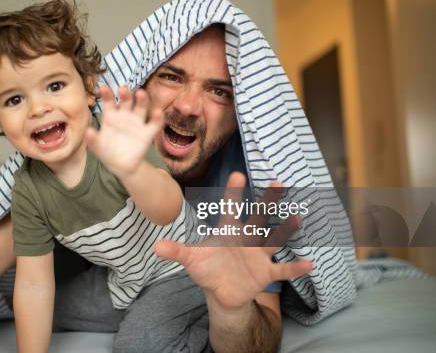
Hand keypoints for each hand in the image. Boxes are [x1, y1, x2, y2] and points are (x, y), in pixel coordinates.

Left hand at [85, 85, 163, 178]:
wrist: (121, 166)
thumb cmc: (107, 152)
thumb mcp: (97, 147)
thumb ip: (92, 140)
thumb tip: (87, 132)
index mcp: (111, 116)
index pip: (109, 102)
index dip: (107, 95)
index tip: (103, 88)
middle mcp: (125, 116)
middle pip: (127, 101)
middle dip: (125, 94)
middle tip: (123, 89)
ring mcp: (137, 123)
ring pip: (141, 107)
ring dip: (142, 100)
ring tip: (140, 93)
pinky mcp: (148, 133)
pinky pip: (154, 123)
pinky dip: (158, 117)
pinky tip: (157, 112)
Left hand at [155, 172, 312, 311]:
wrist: (222, 292)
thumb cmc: (208, 268)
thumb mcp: (191, 259)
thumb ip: (177, 251)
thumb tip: (156, 246)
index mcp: (228, 231)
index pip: (229, 208)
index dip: (232, 193)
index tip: (237, 174)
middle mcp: (246, 239)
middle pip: (257, 217)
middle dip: (267, 201)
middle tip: (278, 182)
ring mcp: (257, 255)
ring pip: (273, 239)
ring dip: (285, 230)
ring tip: (298, 217)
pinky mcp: (265, 273)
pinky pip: (282, 270)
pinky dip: (295, 268)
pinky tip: (310, 264)